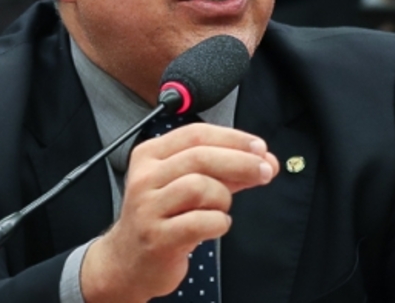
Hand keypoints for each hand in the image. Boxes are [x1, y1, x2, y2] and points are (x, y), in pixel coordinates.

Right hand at [80, 123, 278, 302]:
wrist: (128, 261)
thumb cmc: (163, 216)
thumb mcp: (186, 184)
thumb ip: (223, 170)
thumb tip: (265, 161)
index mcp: (150, 154)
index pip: (196, 134)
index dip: (233, 138)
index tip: (260, 148)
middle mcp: (145, 177)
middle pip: (200, 157)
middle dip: (241, 162)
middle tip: (266, 171)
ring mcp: (148, 208)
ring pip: (200, 187)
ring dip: (223, 198)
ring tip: (221, 208)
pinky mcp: (157, 238)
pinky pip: (201, 222)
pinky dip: (219, 222)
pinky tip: (216, 226)